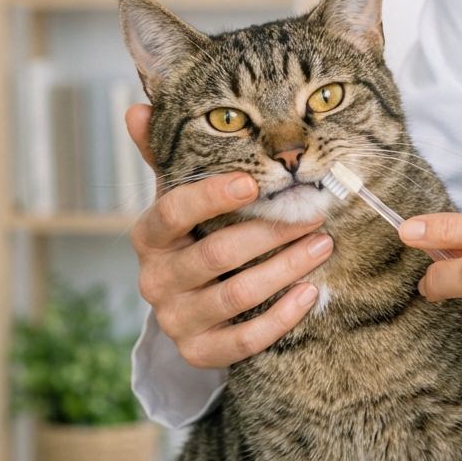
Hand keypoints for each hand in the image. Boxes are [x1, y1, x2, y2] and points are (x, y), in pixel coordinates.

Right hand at [126, 104, 333, 367]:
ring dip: (286, 268)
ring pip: (236, 294)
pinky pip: (246, 339)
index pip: (173, 211)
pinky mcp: (200, 353)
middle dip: (271, 231)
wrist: (193, 312)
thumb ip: (165, 157)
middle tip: (315, 210)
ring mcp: (176, 320)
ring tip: (323, 245)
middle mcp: (154, 281)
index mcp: (148, 237)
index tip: (254, 179)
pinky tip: (312, 293)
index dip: (211, 196)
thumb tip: (137, 107)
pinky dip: (282, 316)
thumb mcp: (180, 201)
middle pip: (216, 254)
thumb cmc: (195, 240)